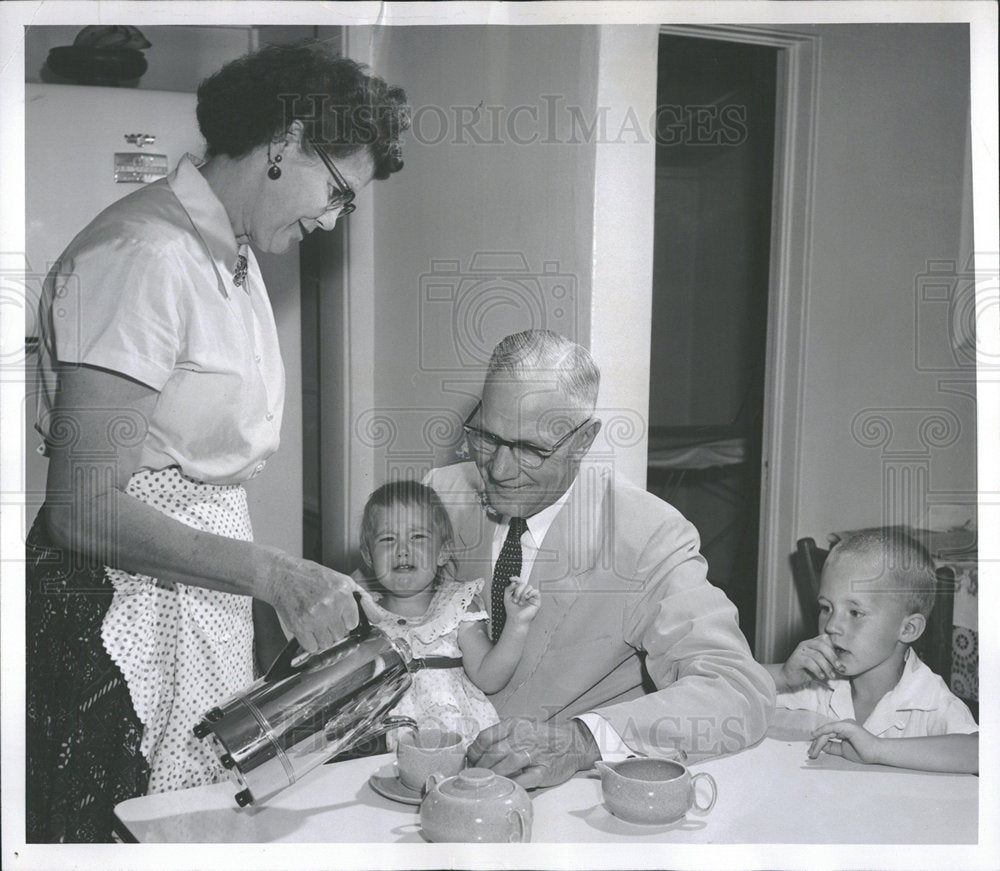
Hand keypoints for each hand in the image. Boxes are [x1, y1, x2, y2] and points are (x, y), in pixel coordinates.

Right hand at [257, 547, 358, 652]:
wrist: (282, 576)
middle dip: (333, 628)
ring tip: (315, 621)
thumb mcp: (343, 581)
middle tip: (323, 616)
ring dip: (322, 636)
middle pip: (341, 634)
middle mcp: (331, 604)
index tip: (337, 614)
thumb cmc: (312, 577)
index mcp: (343, 592)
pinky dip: (310, 642)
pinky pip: (312, 647)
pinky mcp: (299, 626)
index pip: (353, 623)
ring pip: (327, 643)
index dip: (345, 620)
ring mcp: (314, 616)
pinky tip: (306, 628)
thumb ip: (363, 600)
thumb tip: (378, 619)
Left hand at [466, 717, 600, 788]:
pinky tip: (504, 787)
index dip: (473, 752)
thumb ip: (501, 735)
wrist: (573, 743)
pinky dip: (510, 784)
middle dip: (480, 767)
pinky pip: (522, 780)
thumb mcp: (521, 726)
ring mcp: (534, 754)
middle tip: (475, 775)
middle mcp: (523, 737)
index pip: (485, 738)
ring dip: (493, 776)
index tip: (470, 761)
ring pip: (505, 767)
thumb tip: (475, 750)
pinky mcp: (543, 771)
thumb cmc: (542, 736)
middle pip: (492, 754)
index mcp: (514, 724)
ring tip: (487, 782)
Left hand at [503, 577, 539, 625]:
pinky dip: (530, 593)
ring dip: (522, 594)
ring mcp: (532, 596)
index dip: (516, 579)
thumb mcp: (506, 597)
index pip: (519, 582)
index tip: (510, 579)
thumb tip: (514, 582)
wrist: (516, 620)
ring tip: (519, 603)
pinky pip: (536, 591)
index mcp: (519, 591)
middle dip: (517, 591)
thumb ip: (508, 588)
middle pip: (523, 584)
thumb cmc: (512, 610)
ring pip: (529, 587)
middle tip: (514, 600)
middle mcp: (526, 593)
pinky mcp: (537, 600)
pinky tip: (526, 598)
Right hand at [780, 634, 844, 689]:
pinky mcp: (795, 659)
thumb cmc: (806, 670)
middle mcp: (805, 644)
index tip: (840, 661)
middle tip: (838, 667)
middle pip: (822, 645)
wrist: (789, 677)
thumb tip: (842, 666)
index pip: (825, 639)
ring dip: (826, 667)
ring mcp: (800, 651)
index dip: (834, 649)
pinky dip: (817, 670)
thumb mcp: (819, 665)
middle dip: (832, 657)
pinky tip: (821, 676)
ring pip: (817, 655)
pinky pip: (809, 662)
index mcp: (812, 643)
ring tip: (830, 676)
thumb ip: (828, 662)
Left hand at [809, 719, 880, 763]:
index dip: (818, 743)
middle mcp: (844, 724)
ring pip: (826, 732)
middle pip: (825, 733)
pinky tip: (815, 736)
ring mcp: (846, 724)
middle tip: (810, 754)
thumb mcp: (843, 750)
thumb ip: (832, 747)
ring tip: (813, 752)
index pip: (827, 735)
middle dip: (816, 744)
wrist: (878, 753)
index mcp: (844, 729)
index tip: (812, 752)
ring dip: (818, 742)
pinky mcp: (847, 726)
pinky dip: (822, 732)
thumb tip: (820, 747)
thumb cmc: (864, 752)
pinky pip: (831, 728)